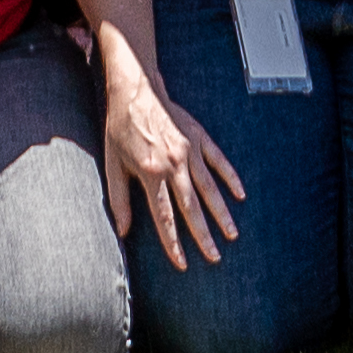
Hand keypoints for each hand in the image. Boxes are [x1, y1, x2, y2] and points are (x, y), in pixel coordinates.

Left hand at [93, 60, 246, 271]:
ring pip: (209, 188)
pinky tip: (240, 195)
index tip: (182, 263)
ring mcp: (189, 151)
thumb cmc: (121, 128)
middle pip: (192, 208)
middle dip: (204, 236)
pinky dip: (230, 178)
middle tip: (215, 257)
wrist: (135, 89)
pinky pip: (219, 161)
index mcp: (151, 174)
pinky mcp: (199, 138)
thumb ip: (119, 200)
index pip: (165, 217)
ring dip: (221, 213)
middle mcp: (173, 165)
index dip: (173, 243)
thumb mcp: (113, 164)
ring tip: (231, 234)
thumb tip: (123, 230)